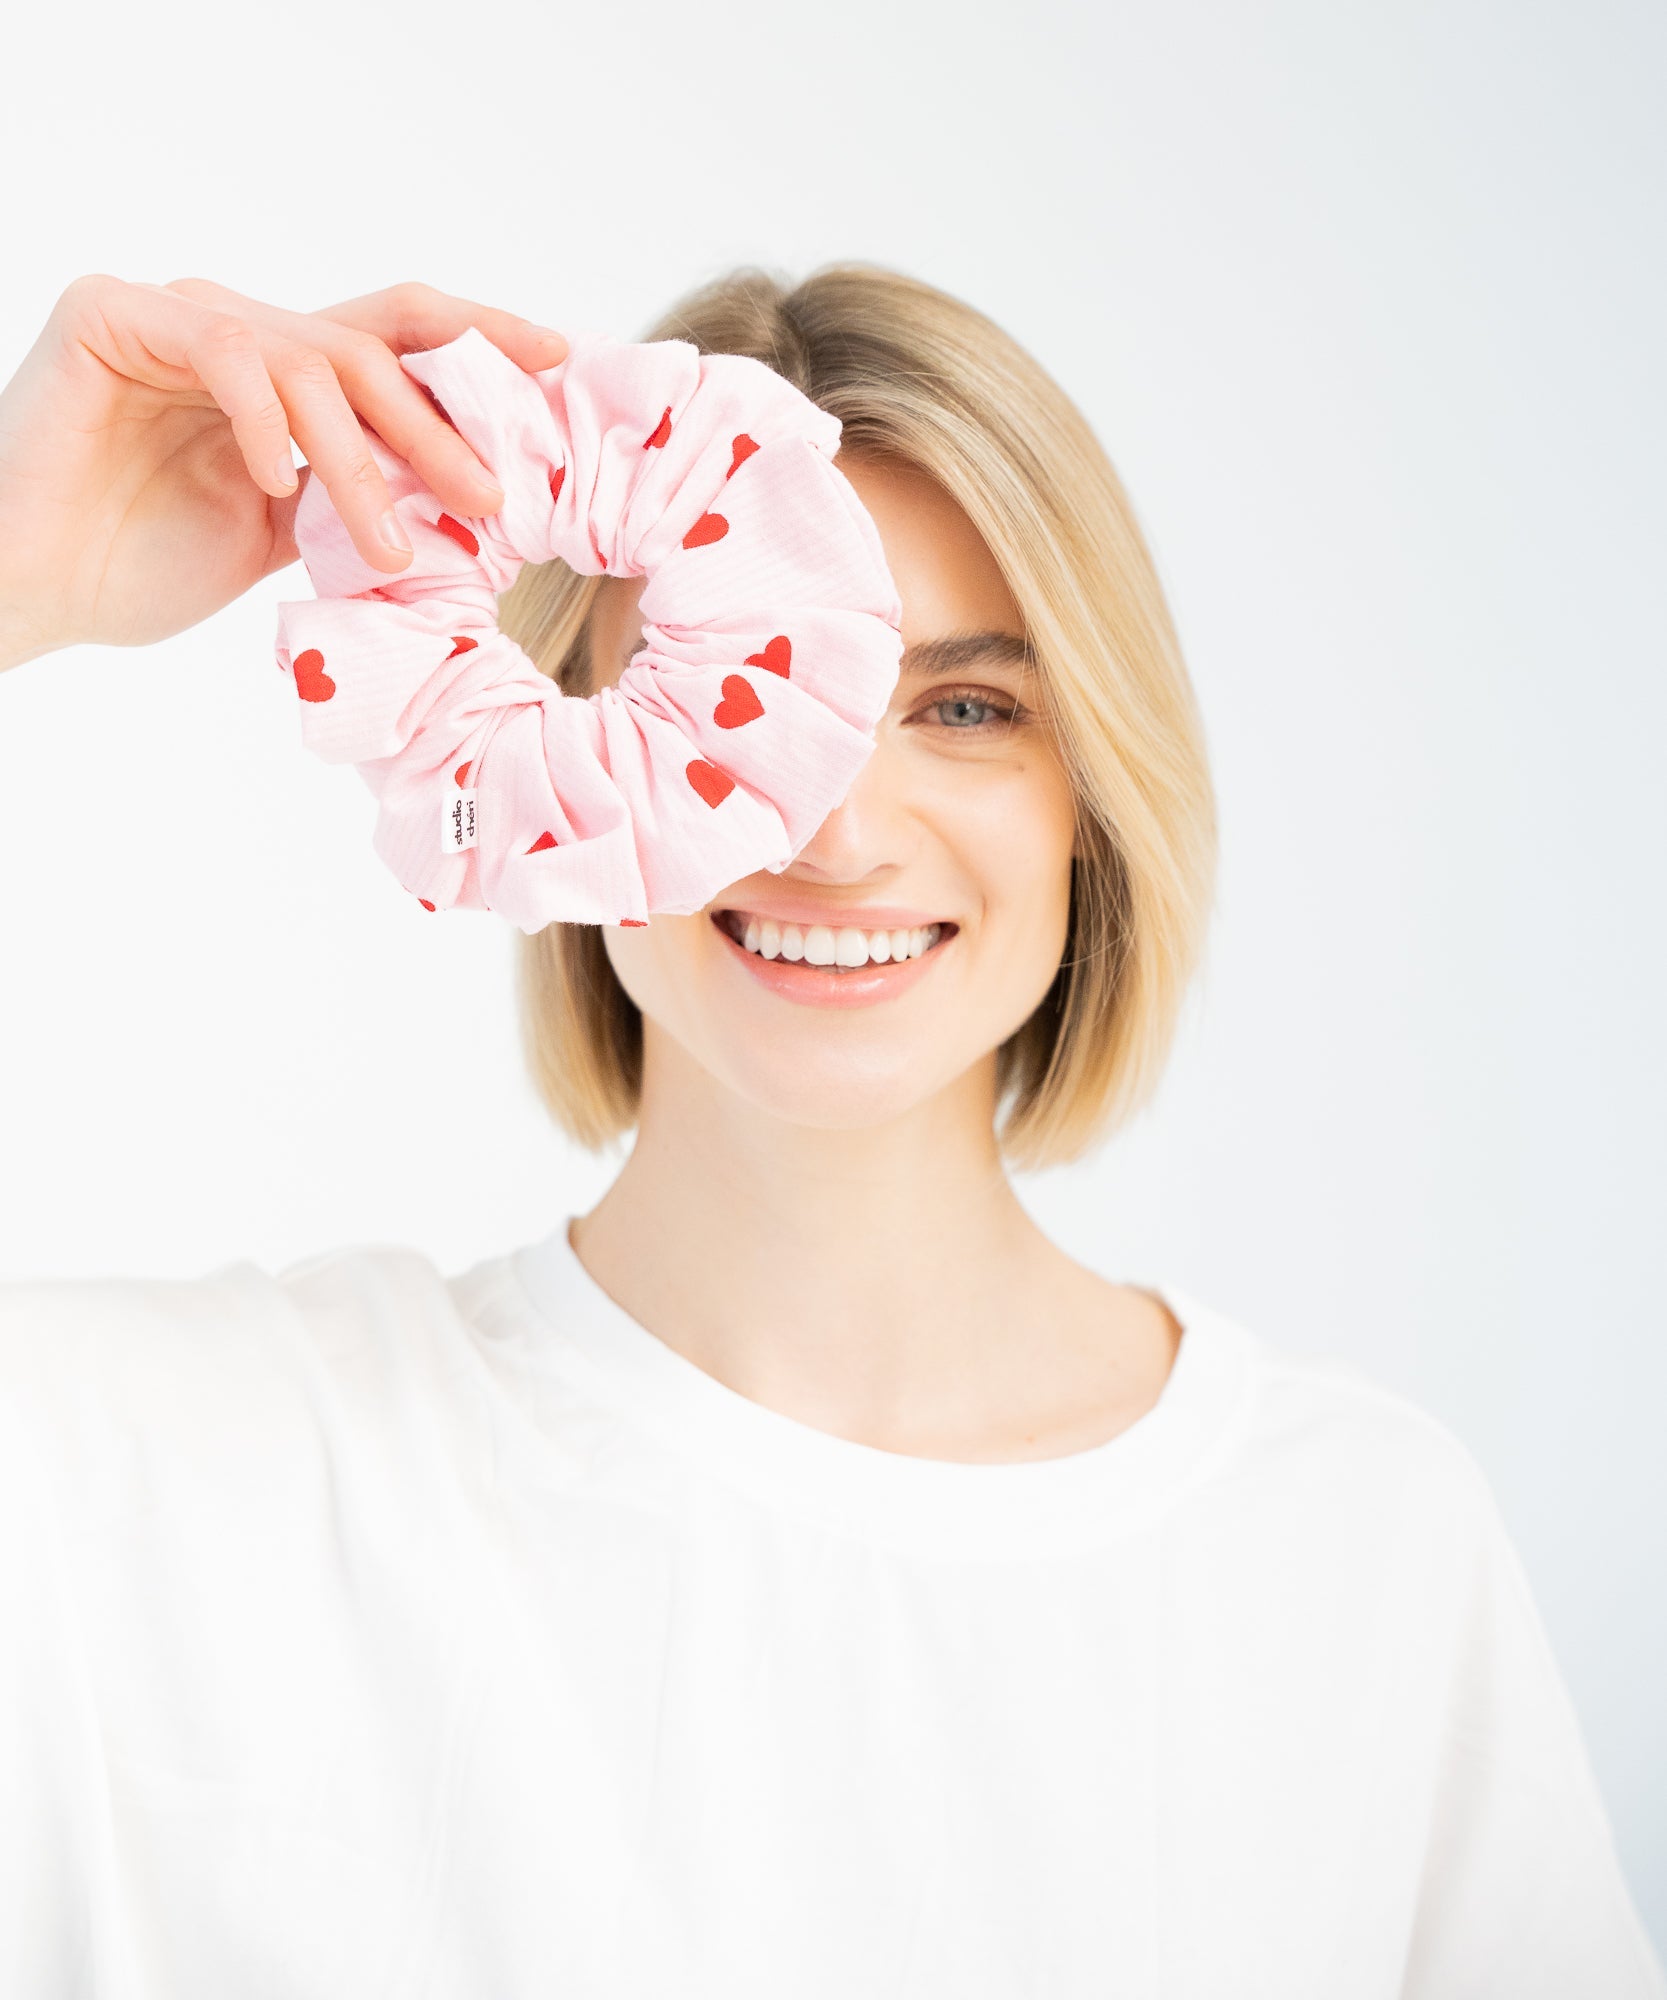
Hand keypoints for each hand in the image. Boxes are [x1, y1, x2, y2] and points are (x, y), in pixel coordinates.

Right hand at [0, 274, 568, 667]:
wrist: (35, 587)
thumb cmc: (142, 562)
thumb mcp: (283, 535)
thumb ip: (353, 499)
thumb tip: (458, 504)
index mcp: (280, 373)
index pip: (396, 337)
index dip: (478, 340)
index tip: (556, 368)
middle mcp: (237, 331)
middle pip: (371, 347)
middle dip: (441, 424)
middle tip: (494, 496)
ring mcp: (176, 316)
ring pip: (309, 363)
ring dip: (364, 460)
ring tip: (395, 545)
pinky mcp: (112, 316)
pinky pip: (220, 351)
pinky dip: (262, 420)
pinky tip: (275, 482)